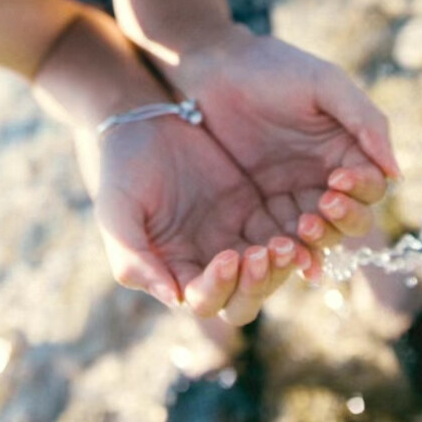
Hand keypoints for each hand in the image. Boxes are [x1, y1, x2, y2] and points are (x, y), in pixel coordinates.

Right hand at [74, 113, 320, 324]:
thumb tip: (173, 299)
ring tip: (289, 242)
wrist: (144, 122)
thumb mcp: (116, 211)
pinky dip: (296, 239)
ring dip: (280, 266)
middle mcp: (208, 265)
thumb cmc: (122, 169)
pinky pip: (283, 234)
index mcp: (175, 272)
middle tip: (265, 254)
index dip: (218, 286)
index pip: (203, 299)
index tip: (227, 256)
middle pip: (242, 300)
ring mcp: (234, 238)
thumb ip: (132, 257)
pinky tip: (305, 226)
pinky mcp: (255, 211)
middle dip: (256, 286)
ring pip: (268, 272)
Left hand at [169, 28, 399, 254]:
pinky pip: (282, 237)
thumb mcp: (325, 84)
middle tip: (321, 207)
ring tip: (302, 229)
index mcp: (348, 149)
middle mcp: (326, 178)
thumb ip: (365, 121)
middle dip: (343, 219)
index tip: (339, 180)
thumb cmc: (274, 67)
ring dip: (318, 240)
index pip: (371, 185)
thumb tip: (396, 174)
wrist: (216, 67)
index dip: (362, 190)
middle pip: (351, 218)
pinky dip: (291, 251)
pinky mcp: (260, 208)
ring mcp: (293, 195)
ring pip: (320, 234)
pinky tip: (288, 257)